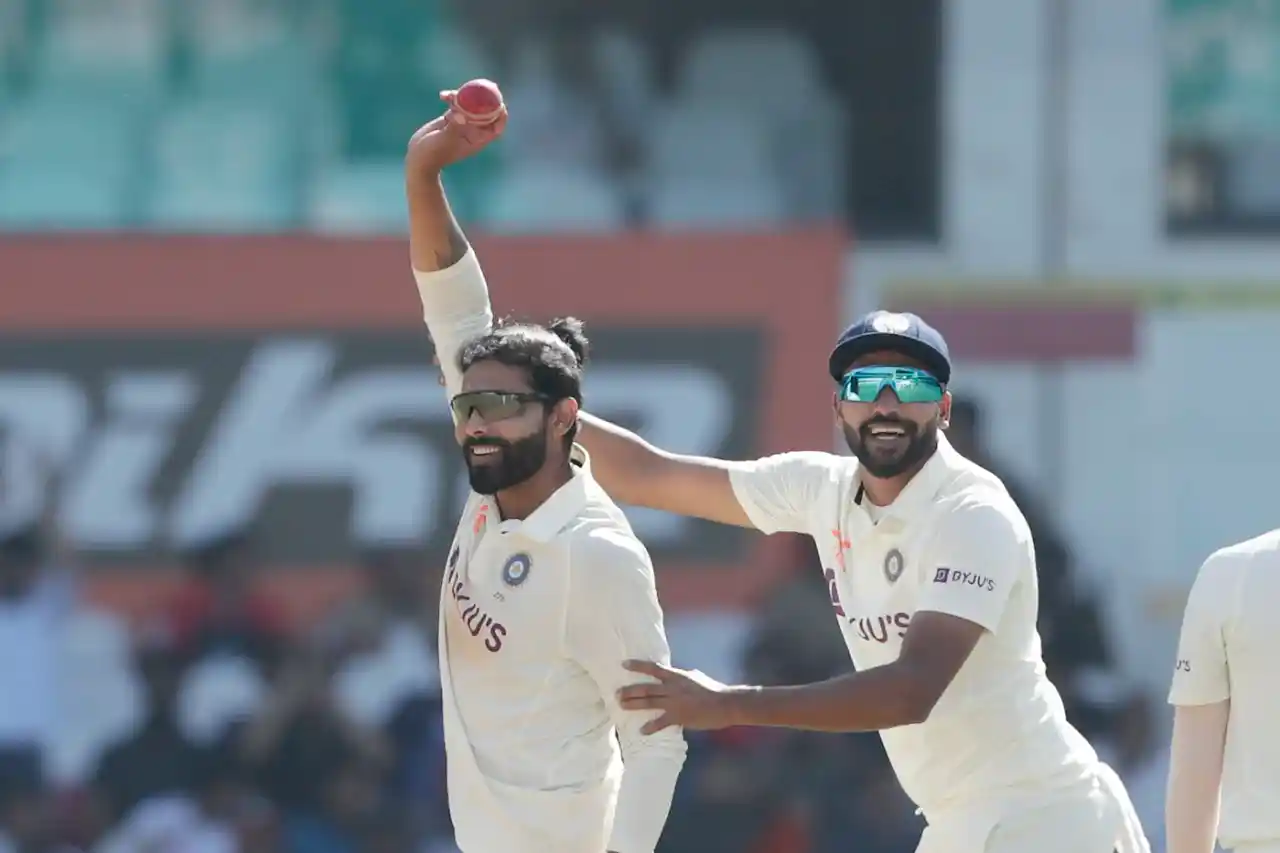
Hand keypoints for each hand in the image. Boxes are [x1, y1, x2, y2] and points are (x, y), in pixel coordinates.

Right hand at [406, 90, 507, 174]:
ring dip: (465, 96)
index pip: (495, 128)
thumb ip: (454, 127)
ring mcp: (461, 124)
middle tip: (486, 86)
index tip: (500, 104)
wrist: (419, 157)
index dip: (501, 116)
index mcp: (477, 140)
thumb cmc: (433, 154)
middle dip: (487, 99)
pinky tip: (442, 96)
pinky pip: (455, 105)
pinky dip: (451, 99)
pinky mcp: (450, 119)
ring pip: (470, 106)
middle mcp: (472, 132)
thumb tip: (460, 115)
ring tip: (455, 91)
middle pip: (485, 113)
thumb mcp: (445, 140)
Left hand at [617, 660, 737, 733]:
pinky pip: (661, 722)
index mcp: (677, 676)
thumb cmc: (711, 689)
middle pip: (646, 688)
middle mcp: (673, 688)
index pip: (653, 668)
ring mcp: (674, 703)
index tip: (623, 664)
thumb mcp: (694, 677)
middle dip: (629, 691)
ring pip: (649, 703)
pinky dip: (651, 727)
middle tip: (616, 693)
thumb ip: (680, 677)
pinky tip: (641, 731)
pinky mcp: (679, 717)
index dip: (638, 666)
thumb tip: (672, 674)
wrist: (724, 704)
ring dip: (633, 704)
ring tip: (620, 705)